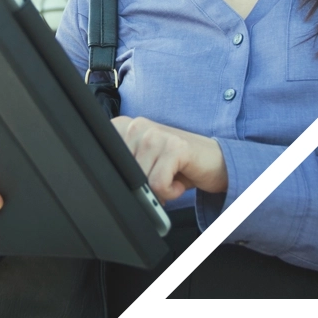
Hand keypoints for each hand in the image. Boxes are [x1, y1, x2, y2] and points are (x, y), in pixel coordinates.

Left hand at [111, 116, 227, 204]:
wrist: (214, 161)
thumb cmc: (176, 164)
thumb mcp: (143, 162)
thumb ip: (122, 167)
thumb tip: (106, 188)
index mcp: (125, 127)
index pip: (103, 160)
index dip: (119, 178)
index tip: (139, 176)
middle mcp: (138, 125)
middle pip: (122, 173)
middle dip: (141, 186)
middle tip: (160, 177)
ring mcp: (156, 134)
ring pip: (140, 181)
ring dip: (158, 190)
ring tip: (172, 176)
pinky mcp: (175, 147)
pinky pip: (158, 184)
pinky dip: (171, 192)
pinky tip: (180, 180)